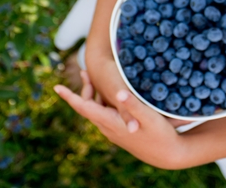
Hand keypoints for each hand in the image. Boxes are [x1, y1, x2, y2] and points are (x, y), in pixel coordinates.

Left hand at [54, 70, 187, 168]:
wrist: (168, 155)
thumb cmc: (160, 134)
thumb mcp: (148, 117)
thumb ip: (131, 104)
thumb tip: (116, 91)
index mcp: (111, 122)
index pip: (84, 107)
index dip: (70, 96)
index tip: (56, 87)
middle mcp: (108, 128)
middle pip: (87, 107)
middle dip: (83, 89)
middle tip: (84, 70)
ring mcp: (113, 131)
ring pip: (95, 111)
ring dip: (92, 95)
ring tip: (93, 77)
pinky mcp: (120, 131)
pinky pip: (103, 114)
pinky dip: (101, 102)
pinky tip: (109, 94)